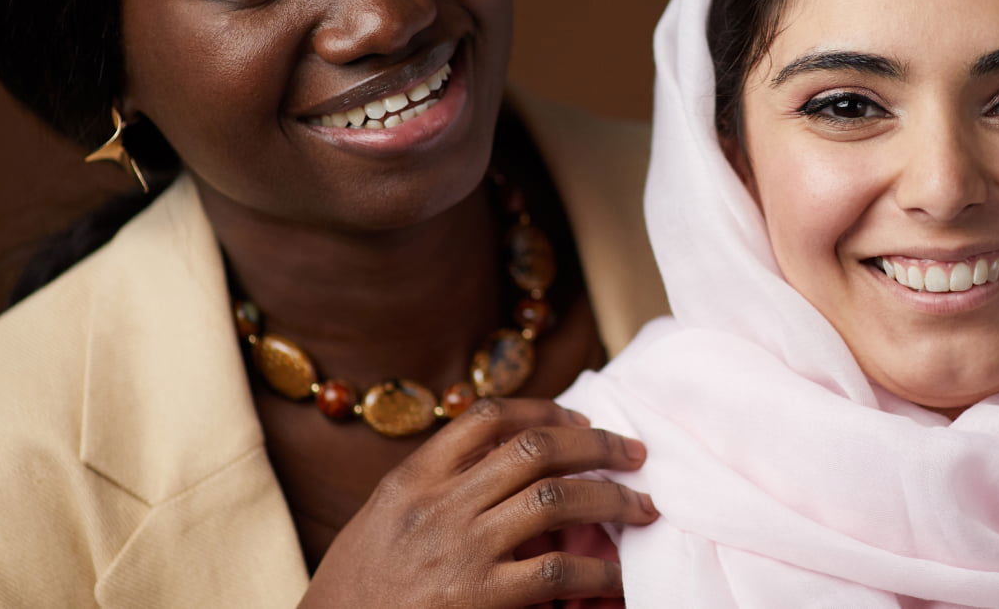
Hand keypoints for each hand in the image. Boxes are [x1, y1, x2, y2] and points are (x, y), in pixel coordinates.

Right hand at [300, 398, 657, 607]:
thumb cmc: (354, 591)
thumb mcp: (381, 520)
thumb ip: (434, 486)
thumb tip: (502, 462)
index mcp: (412, 479)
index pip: (486, 417)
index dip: (544, 408)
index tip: (580, 417)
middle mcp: (440, 504)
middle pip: (536, 448)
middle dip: (597, 445)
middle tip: (633, 453)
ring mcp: (462, 550)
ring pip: (558, 499)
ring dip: (613, 499)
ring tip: (643, 506)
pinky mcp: (480, 598)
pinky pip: (556, 572)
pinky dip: (598, 571)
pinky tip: (618, 575)